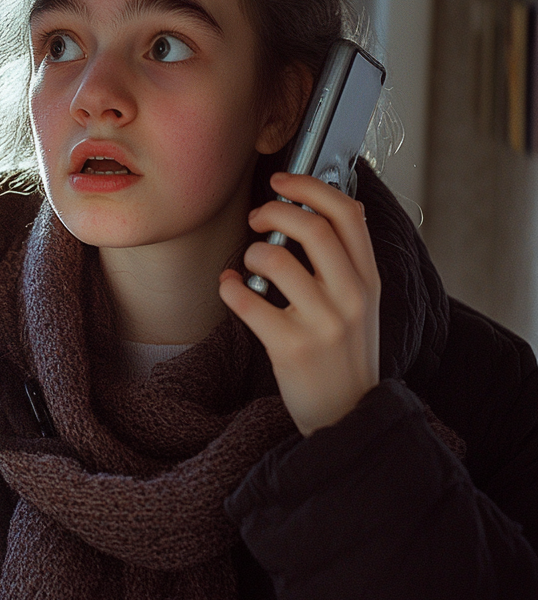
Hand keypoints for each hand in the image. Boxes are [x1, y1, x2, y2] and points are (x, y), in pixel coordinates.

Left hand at [218, 172, 380, 436]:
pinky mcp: (291, 348)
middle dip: (274, 210)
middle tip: (256, 217)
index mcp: (370, 280)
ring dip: (251, 254)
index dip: (309, 186)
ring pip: (275, 259)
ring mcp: (323, 323)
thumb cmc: (345, 354)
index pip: (347, 213)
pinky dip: (228, 287)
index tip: (281, 181)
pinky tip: (230, 288)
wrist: (347, 417)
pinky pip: (246, 300)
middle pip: (312, 226)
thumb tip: (315, 208)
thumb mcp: (362, 305)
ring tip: (249, 266)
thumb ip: (346, 261)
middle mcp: (352, 297)